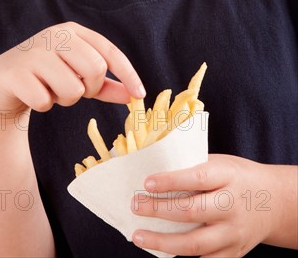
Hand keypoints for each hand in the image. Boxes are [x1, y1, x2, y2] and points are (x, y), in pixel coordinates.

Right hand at [0, 21, 144, 116]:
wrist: (2, 80)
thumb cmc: (46, 75)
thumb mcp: (77, 75)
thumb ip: (105, 84)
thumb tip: (133, 96)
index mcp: (73, 32)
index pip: (110, 51)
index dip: (128, 74)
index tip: (140, 95)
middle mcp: (55, 35)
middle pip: (96, 69)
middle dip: (90, 88)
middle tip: (76, 90)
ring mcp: (35, 52)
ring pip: (73, 89)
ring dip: (65, 99)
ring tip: (51, 90)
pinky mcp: (17, 73)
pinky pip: (45, 101)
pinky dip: (43, 104)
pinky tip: (33, 94)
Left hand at [131, 154, 296, 256]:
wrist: (275, 201)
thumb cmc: (238, 176)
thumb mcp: (221, 163)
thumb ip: (194, 169)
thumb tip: (154, 171)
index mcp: (228, 177)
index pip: (197, 179)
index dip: (171, 181)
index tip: (147, 183)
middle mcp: (232, 206)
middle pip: (192, 212)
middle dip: (159, 210)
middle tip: (135, 206)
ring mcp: (233, 233)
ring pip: (195, 244)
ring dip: (162, 242)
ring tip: (139, 236)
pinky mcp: (234, 253)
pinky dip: (181, 257)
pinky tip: (161, 250)